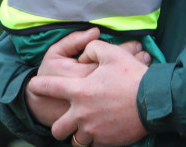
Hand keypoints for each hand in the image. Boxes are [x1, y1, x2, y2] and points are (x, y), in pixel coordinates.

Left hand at [30, 39, 149, 146]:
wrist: (153, 101)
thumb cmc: (132, 76)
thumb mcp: (112, 53)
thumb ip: (93, 48)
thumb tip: (84, 54)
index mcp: (80, 91)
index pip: (50, 88)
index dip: (38, 86)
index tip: (32, 86)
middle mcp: (81, 113)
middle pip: (58, 129)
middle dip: (58, 127)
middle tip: (65, 121)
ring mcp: (93, 130)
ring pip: (75, 140)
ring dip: (79, 134)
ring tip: (87, 127)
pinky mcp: (105, 142)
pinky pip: (93, 144)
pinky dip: (95, 139)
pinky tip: (103, 131)